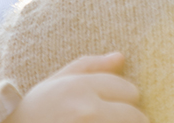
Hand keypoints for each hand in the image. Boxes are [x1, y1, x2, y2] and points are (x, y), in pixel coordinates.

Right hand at [3, 53, 147, 122]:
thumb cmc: (35, 110)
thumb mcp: (57, 82)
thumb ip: (91, 66)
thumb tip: (121, 56)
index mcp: (80, 88)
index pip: (130, 91)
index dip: (124, 99)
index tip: (112, 106)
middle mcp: (87, 111)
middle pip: (137, 116)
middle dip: (128, 118)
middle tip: (109, 118)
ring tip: (104, 121)